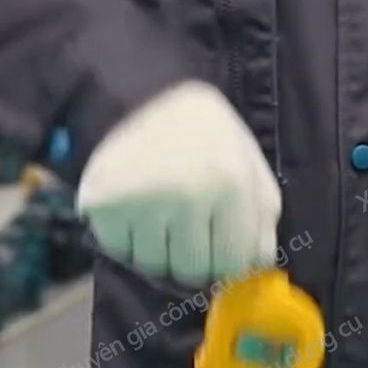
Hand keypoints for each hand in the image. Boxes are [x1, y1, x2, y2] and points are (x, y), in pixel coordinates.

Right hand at [77, 81, 280, 284]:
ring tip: (160, 218)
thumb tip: (257, 272)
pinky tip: (134, 213)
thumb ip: (262, 219)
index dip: (229, 264)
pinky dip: (127, 242)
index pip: (236, 264)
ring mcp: (144, 201)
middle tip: (187, 232)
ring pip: (156, 267)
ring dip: (159, 252)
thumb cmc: (206, 138)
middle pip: (194, 271)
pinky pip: (120, 252)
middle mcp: (190, 195)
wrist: (141, 95)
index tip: (221, 251)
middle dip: (194, 260)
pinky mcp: (104, 203)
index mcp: (234, 185)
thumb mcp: (250, 167)